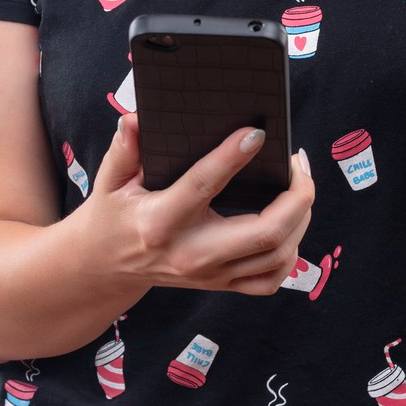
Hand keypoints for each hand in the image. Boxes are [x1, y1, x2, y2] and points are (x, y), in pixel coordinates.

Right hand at [82, 113, 315, 295]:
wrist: (104, 267)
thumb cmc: (111, 215)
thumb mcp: (109, 180)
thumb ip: (124, 149)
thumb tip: (135, 120)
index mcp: (161, 221)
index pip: (204, 185)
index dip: (233, 156)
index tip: (257, 132)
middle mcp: (191, 253)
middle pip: (264, 232)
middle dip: (297, 196)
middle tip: (298, 161)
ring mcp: (210, 274)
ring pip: (277, 255)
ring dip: (300, 218)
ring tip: (300, 184)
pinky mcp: (220, 284)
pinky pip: (271, 280)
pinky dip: (290, 253)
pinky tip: (291, 225)